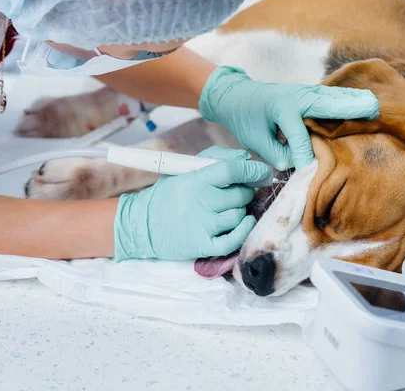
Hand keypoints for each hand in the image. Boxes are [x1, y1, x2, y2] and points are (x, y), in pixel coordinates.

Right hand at [113, 147, 271, 260]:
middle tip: (237, 193)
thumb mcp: (185, 170)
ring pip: (239, 215)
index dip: (252, 170)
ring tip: (230, 208)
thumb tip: (245, 158)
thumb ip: (215, 158)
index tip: (261, 172)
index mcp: (195, 179)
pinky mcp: (202, 245)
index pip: (231, 170)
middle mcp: (199, 201)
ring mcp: (201, 225)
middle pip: (240, 194)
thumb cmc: (169, 194)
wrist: (142, 224)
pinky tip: (245, 222)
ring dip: (241, 211)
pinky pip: (234, 240)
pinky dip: (244, 231)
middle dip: (245, 192)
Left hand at [199, 66, 379, 169]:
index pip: (299, 136)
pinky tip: (362, 100)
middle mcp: (296, 96)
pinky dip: (346, 98)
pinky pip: (331, 96)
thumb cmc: (246, 119)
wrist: (237, 95)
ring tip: (373, 103)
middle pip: (326, 103)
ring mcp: (304, 91)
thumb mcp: (255, 141)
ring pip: (332, 97)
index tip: (312, 172)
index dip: (305, 156)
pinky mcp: (309, 93)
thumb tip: (298, 163)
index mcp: (280, 108)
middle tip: (372, 109)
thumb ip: (277, 153)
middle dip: (348, 108)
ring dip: (353, 100)